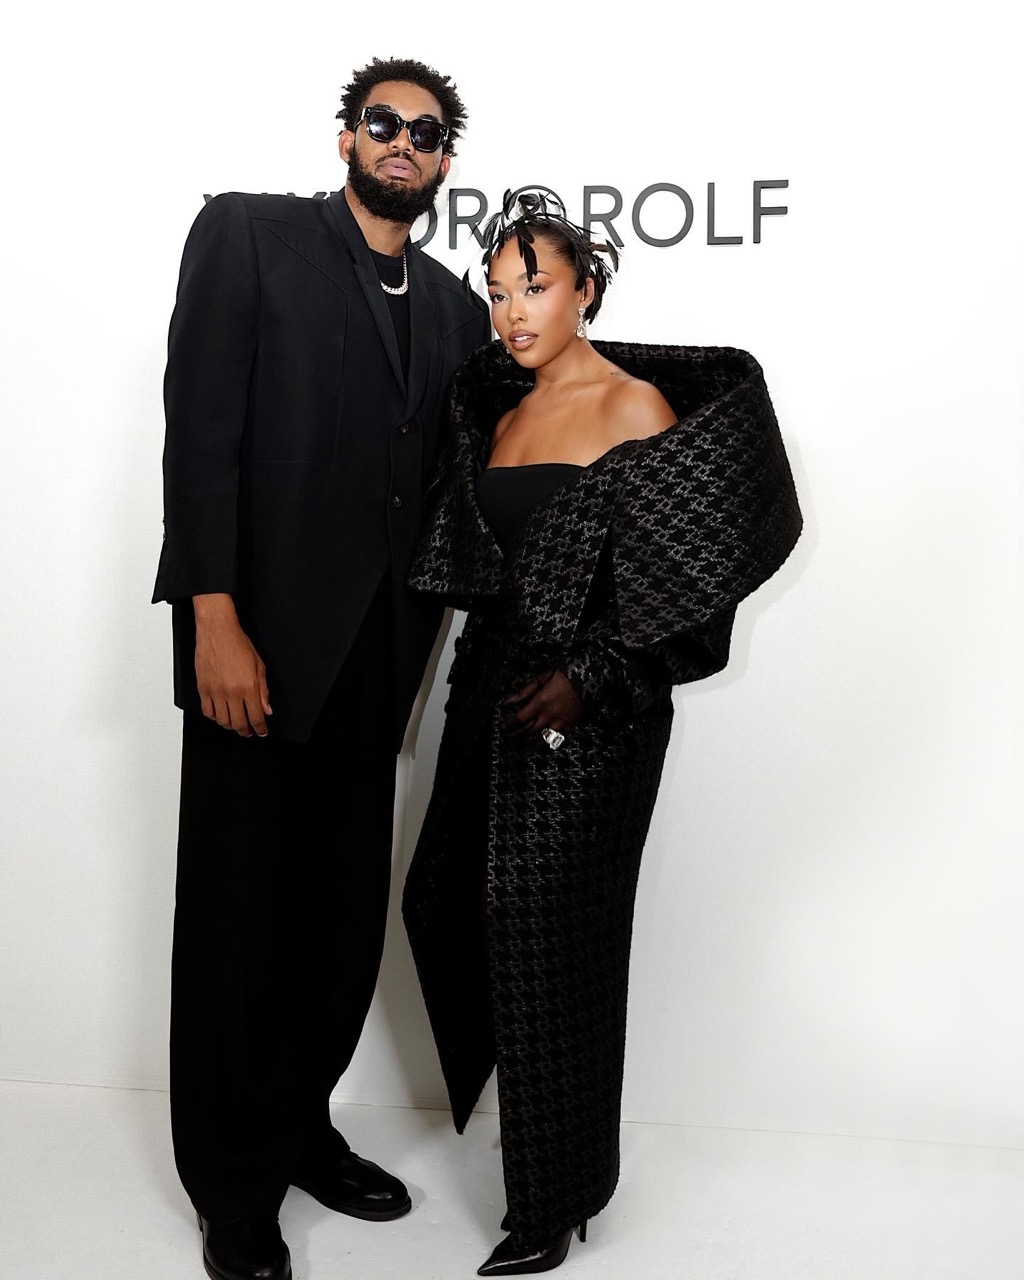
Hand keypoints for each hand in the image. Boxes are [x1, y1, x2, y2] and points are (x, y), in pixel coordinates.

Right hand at [193, 594, 271, 736]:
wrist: (217, 631)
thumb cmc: (238, 644)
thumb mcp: (259, 666)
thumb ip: (263, 691)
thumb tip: (266, 709)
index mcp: (248, 686)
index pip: (256, 717)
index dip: (260, 728)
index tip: (261, 731)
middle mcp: (231, 692)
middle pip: (238, 723)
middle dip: (246, 731)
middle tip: (249, 731)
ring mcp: (215, 691)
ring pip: (222, 720)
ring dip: (230, 725)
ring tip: (236, 724)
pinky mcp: (203, 688)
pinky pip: (207, 711)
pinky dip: (215, 717)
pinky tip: (221, 714)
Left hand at [501, 670, 582, 739]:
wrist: (587, 679)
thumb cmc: (563, 676)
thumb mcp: (541, 679)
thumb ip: (524, 692)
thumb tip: (509, 701)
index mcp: (540, 702)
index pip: (520, 718)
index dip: (509, 724)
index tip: (502, 726)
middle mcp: (548, 715)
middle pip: (528, 730)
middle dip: (516, 735)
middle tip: (508, 737)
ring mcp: (559, 722)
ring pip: (541, 738)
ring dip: (528, 743)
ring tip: (519, 747)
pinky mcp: (569, 726)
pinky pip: (555, 739)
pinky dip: (546, 744)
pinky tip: (539, 747)